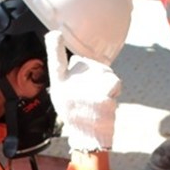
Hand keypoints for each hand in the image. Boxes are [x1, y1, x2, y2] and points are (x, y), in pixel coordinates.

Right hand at [46, 31, 120, 152]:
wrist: (88, 136)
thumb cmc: (77, 116)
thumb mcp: (63, 97)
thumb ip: (68, 78)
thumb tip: (76, 62)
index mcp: (59, 84)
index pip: (55, 62)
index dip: (54, 46)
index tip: (55, 34)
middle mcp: (70, 85)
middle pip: (89, 65)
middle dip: (94, 75)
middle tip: (90, 96)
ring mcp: (86, 89)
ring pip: (104, 72)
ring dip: (105, 83)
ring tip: (98, 101)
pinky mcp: (101, 94)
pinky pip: (114, 81)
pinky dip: (115, 90)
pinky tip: (107, 102)